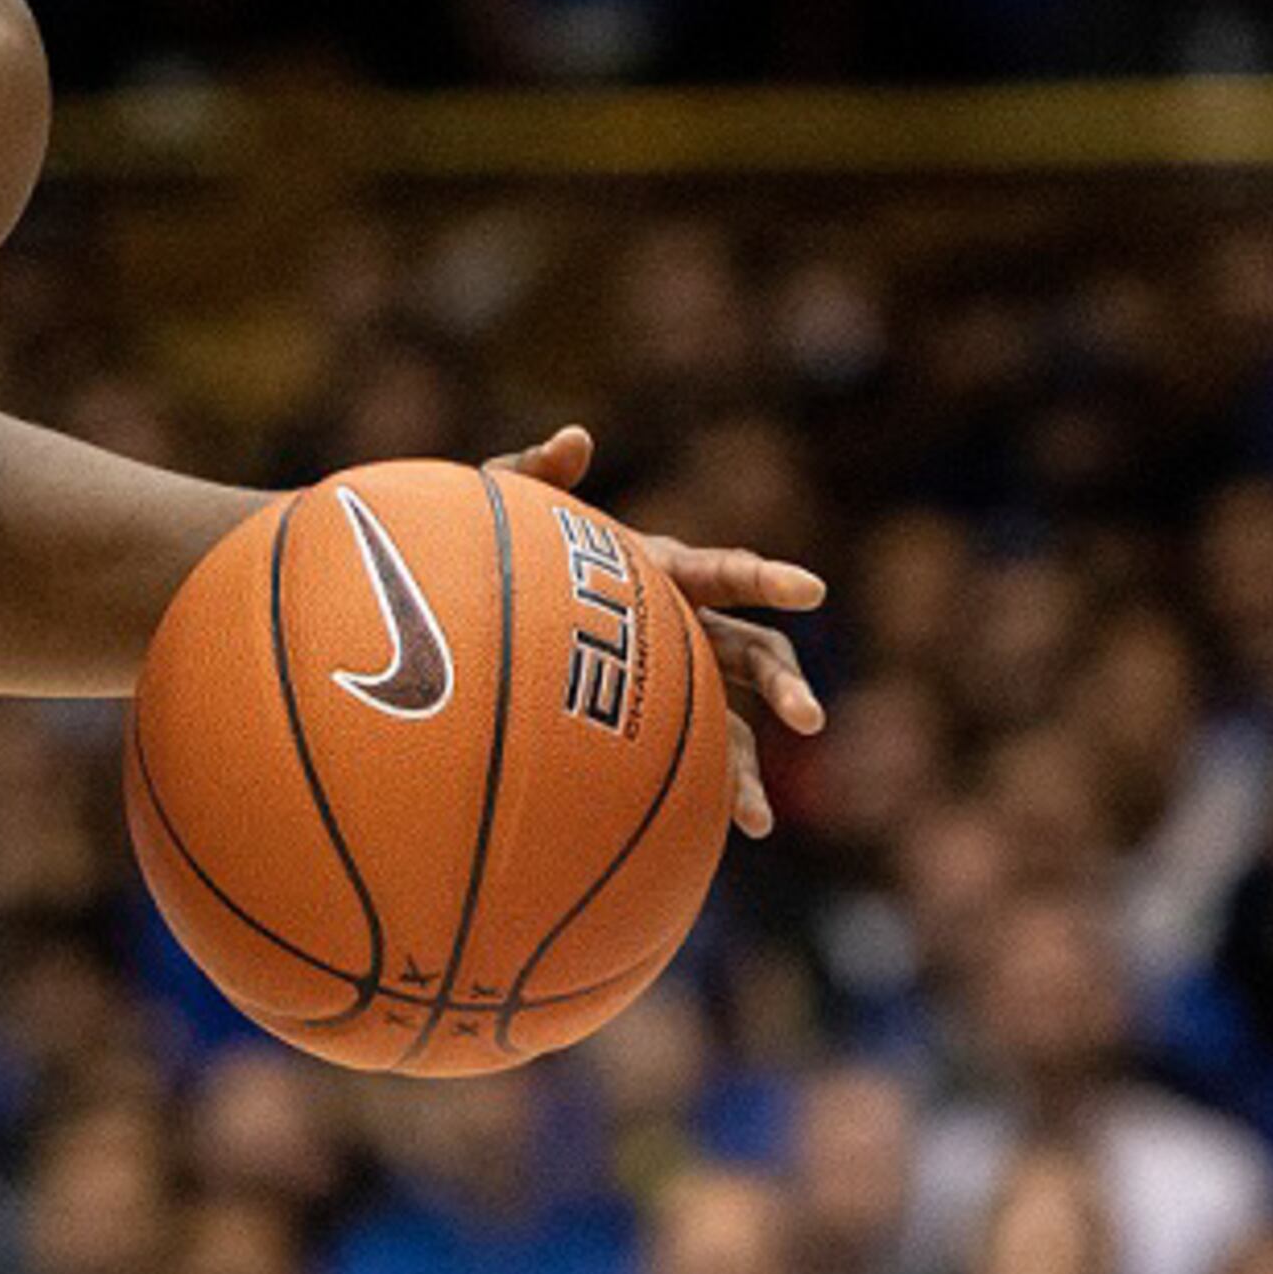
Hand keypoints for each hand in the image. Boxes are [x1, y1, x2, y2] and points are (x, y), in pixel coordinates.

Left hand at [490, 424, 825, 838]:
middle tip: (809, 718)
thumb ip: (533, 474)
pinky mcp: (644, 727)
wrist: (462, 617)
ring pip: (732, 724)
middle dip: (786, 685)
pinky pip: (689, 764)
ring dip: (750, 769)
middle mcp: (679, 627)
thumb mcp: (502, 511)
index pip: (723, 573)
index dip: (765, 578)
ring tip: (756, 821)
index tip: (810, 590)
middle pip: (752, 654)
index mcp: (657, 571)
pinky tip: (718, 836)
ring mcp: (668, 682)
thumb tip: (575, 436)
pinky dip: (709, 796)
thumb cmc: (487, 553)